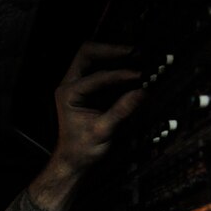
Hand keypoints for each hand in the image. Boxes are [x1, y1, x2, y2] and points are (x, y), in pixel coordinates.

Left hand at [51, 42, 145, 175]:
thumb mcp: (102, 131)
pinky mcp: (88, 89)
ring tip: (135, 56)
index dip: (118, 74)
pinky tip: (131, 69)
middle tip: (134, 52)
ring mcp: (78, 85)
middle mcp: (69, 85)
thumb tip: (142, 93)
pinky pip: (100, 69)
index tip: (138, 76)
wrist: (74, 160)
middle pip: (87, 54)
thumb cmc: (82, 149)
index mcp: (68, 94)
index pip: (96, 76)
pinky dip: (115, 66)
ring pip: (92, 57)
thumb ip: (121, 111)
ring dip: (113, 55)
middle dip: (110, 50)